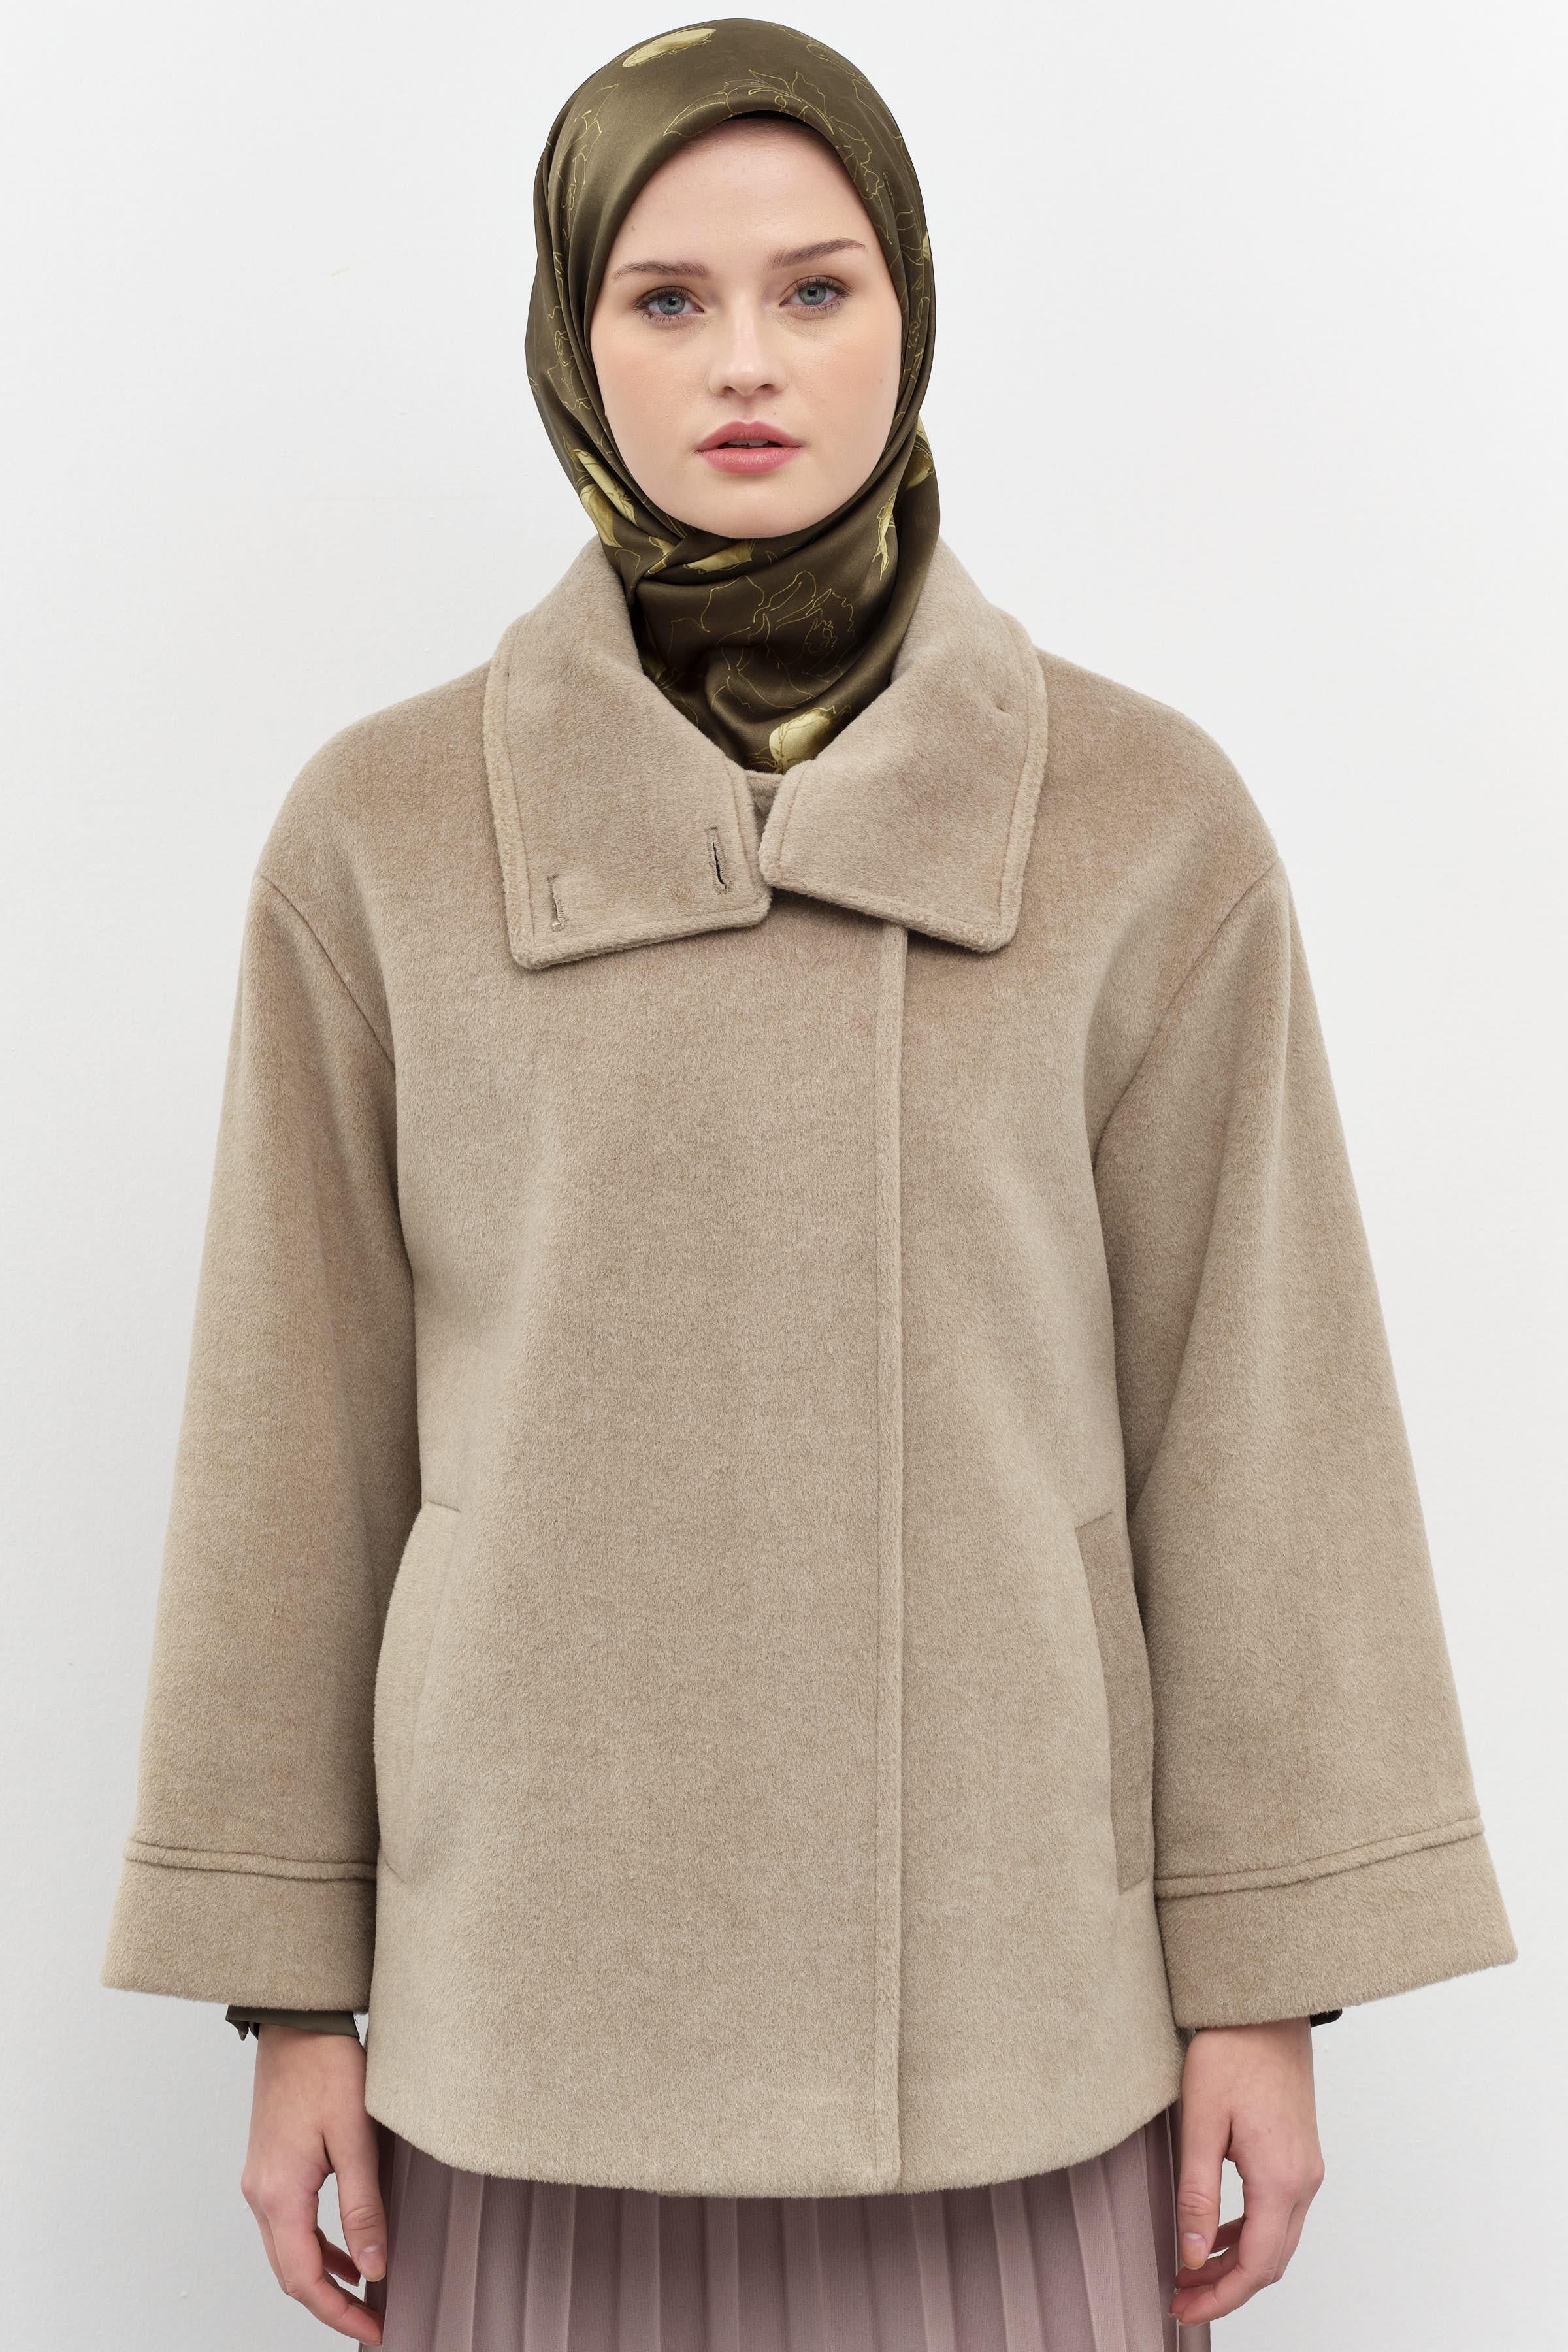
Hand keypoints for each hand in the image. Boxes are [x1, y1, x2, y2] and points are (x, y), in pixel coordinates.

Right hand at [240, 2023, 386, 2342]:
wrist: (298, 2023)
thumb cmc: (327, 2067)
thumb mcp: (355, 2137)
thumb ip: (363, 2206)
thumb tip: (373, 2266)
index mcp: (279, 2193)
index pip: (305, 2279)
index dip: (339, 2313)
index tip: (375, 2329)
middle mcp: (260, 2194)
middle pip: (290, 2274)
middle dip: (331, 2304)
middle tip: (373, 2321)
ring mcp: (260, 2180)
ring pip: (287, 2251)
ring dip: (322, 2278)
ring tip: (364, 2294)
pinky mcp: (269, 2166)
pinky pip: (287, 2225)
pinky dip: (314, 2247)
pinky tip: (344, 2249)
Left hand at [1170, 2018, 1324, 2326]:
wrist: (1264, 2007)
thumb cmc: (1231, 2051)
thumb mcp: (1201, 2121)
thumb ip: (1197, 2194)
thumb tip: (1192, 2255)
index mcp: (1280, 2178)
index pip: (1256, 2265)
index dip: (1220, 2296)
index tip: (1183, 2308)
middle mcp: (1303, 2180)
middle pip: (1271, 2262)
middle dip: (1226, 2288)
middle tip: (1181, 2297)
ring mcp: (1306, 2168)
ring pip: (1277, 2240)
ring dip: (1237, 2262)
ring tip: (1191, 2270)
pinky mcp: (1299, 2154)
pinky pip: (1279, 2213)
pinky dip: (1248, 2233)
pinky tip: (1216, 2232)